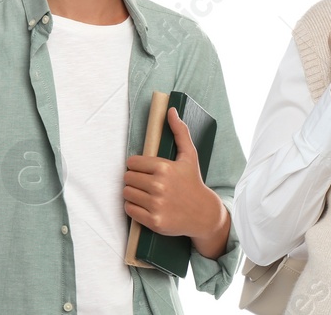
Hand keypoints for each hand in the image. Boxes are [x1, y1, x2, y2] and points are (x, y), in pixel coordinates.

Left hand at [124, 107, 228, 257]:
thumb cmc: (193, 182)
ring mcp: (156, 204)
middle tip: (146, 183)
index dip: (137, 166)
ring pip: (126, 194)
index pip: (132, 163)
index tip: (145, 170)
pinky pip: (129, 210)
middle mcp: (159, 186)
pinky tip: (146, 205)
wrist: (203, 213)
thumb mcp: (190, 156)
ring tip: (146, 194)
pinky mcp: (153, 221)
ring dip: (133, 194)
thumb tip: (171, 110)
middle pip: (127, 178)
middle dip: (135, 179)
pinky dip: (134, 208)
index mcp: (164, 168)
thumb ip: (179, 132)